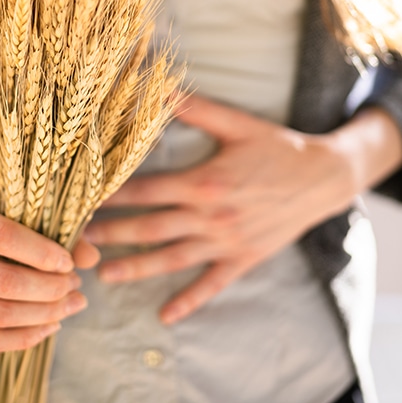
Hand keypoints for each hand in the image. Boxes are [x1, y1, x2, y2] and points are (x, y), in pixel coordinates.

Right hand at [0, 204, 100, 352]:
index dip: (41, 253)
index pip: (3, 237)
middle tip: (75, 285)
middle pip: (4, 282)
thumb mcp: (18, 220)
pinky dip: (26, 337)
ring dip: (45, 314)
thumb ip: (56, 233)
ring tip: (72, 303)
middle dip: (50, 289)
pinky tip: (51, 324)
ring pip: (0, 315)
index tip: (69, 263)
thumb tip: (91, 258)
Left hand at [84, 94, 370, 324]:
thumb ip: (195, 108)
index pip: (146, 191)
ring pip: (171, 259)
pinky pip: (211, 285)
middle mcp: (210, 216)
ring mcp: (226, 242)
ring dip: (136, 268)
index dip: (112, 196)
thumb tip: (159, 86)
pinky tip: (165, 316)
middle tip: (77, 241)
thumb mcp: (237, 124)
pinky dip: (188, 301)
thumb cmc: (278, 148)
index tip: (82, 200)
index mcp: (204, 182)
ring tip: (103, 275)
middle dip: (111, 234)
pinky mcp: (242, 259)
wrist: (325, 178)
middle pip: (150, 228)